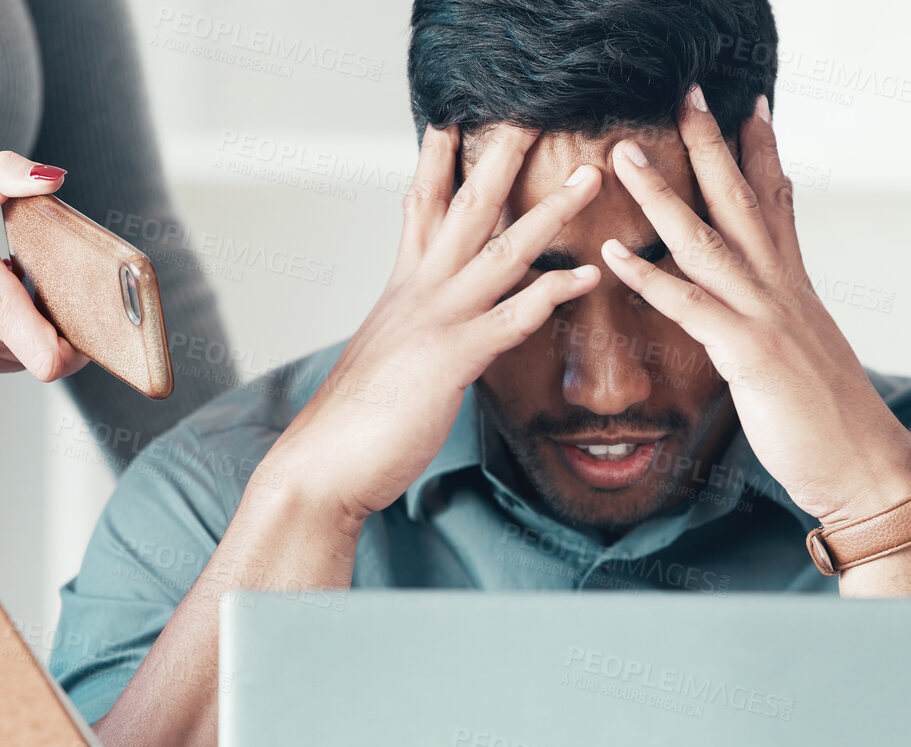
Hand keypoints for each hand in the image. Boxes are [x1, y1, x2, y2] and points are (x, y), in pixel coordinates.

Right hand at [256, 124, 603, 530]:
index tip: (452, 122)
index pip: (421, 211)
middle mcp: (417, 294)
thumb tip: (433, 337)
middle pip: (466, 211)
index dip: (436, 165)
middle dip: (501, 159)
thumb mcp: (387, 364)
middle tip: (533, 115)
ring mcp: (434, 322)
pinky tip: (586, 276)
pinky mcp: (450, 359)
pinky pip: (511, 317)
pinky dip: (551, 293)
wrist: (321, 466)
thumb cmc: (355, 426)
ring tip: (589, 179)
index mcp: (400, 292)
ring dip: (549, 211)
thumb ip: (413, 336)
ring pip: (501, 251)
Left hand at [600, 87, 910, 524]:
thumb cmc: (834, 428)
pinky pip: (691, 305)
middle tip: (688, 94)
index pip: (778, 205)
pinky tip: (615, 253)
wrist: (868, 470)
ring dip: (663, 192)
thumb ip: (785, 327)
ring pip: (708, 240)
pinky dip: (650, 276)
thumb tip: (767, 319)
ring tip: (624, 154)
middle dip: (711, 145)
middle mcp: (783, 291)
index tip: (751, 107)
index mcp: (797, 291)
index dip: (763, 154)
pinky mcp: (751, 354)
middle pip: (742, 201)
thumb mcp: (810, 359)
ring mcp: (767, 318)